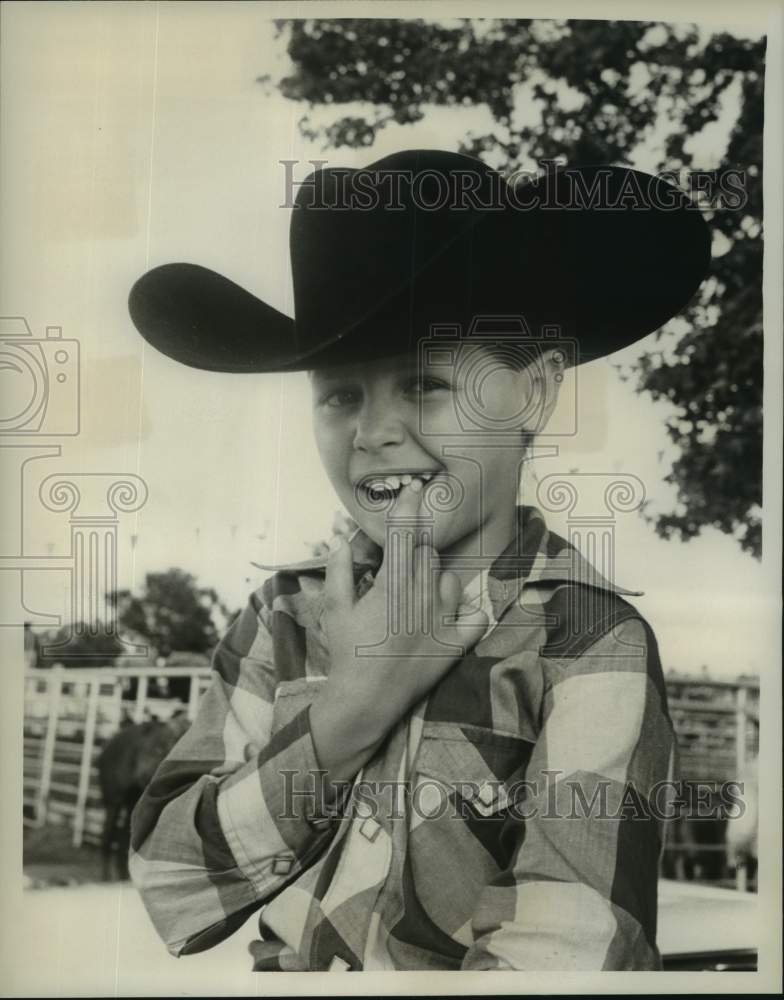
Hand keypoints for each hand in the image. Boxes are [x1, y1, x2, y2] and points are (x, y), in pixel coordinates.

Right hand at [309, 480, 487, 782]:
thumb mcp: (334, 609)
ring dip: (437, 580)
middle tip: (403, 564)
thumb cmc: (346, 652)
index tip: (413, 488)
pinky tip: (452, 615)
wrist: (366, 699)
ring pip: (450, 580)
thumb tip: (341, 538)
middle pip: (428, 554)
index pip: (403, 535)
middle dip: (416, 552)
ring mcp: (443, 619)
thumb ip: (339, 570)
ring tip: (418, 596)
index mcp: (391, 584)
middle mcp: (421, 596)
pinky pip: (475, 615)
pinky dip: (467, 612)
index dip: (408, 508)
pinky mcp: (456, 643)